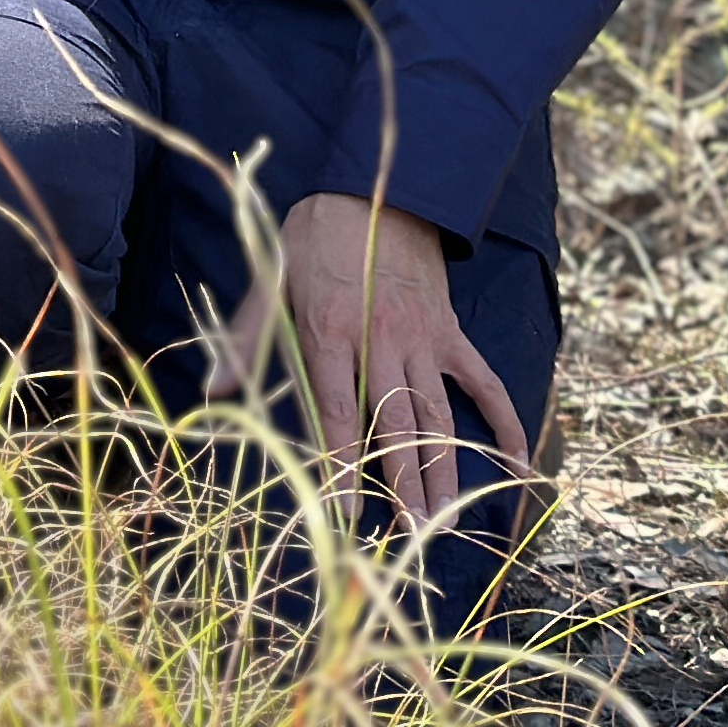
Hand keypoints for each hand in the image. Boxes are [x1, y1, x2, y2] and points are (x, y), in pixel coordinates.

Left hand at [249, 192, 528, 530]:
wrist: (376, 189)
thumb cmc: (313, 240)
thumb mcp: (269, 282)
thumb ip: (246, 341)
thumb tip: (214, 392)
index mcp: (331, 332)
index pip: (338, 415)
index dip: (342, 469)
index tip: (347, 516)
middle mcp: (381, 341)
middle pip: (395, 427)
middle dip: (404, 486)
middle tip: (411, 537)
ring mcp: (423, 338)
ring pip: (437, 416)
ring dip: (443, 470)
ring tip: (446, 520)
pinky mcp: (451, 331)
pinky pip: (483, 382)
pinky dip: (502, 421)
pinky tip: (513, 462)